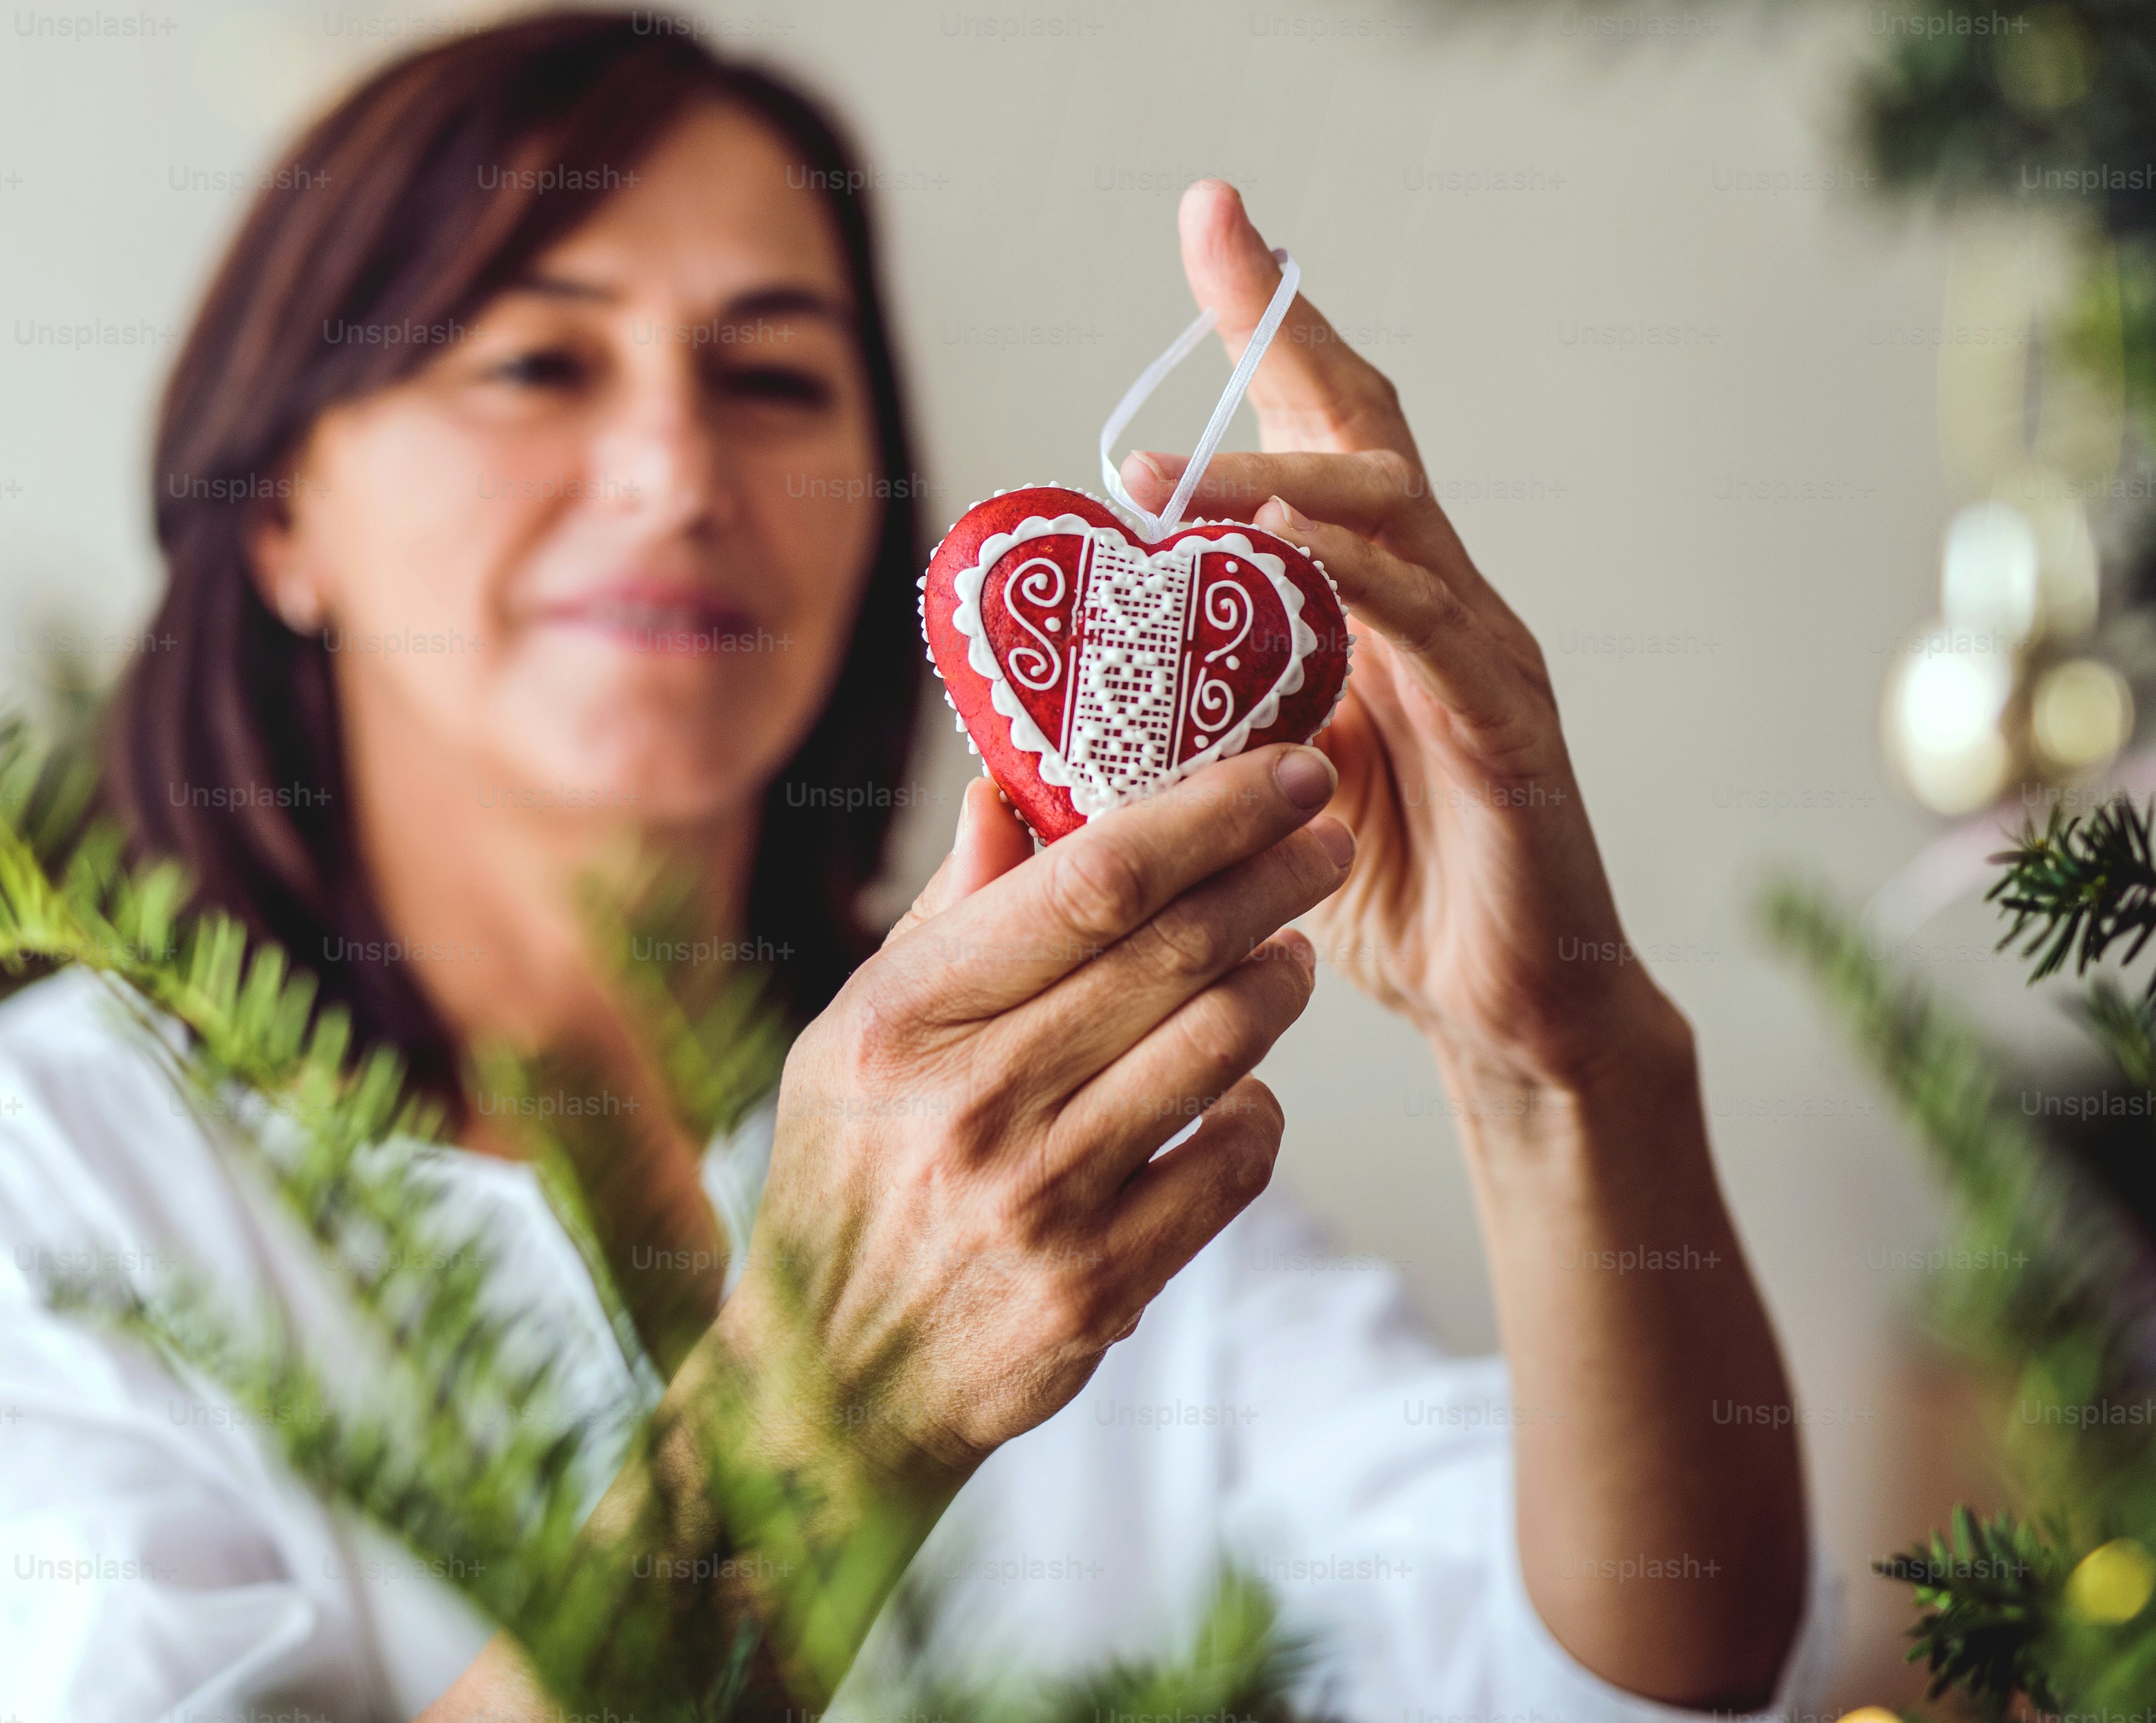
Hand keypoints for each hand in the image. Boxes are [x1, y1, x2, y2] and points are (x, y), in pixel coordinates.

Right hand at [727, 748, 1350, 1490]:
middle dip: (1273, 876)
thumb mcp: (855, 1036)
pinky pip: (1233, 1166)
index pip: (1088, 882)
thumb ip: (946, 917)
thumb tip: (1008, 788)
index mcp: (904, 1020)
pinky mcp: (1099, 1287)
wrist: (831, 1385)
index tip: (1278, 769)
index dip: (1204, 814)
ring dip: (1279, 982)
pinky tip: (1245, 1091)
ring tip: (1291, 953)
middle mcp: (972, 1103)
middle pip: (1173, 951)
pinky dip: (1259, 1112)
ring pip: (1220, 1048)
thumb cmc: (850, 1179)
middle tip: (1324, 835)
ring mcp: (1040, 1200)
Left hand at [1122, 181, 1670, 1096]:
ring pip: (1389, 517)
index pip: (1317, 430)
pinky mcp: (1506, 727)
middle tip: (1215, 245)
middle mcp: (1435, 599)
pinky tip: (1284, 569)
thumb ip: (1189, 709)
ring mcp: (1479, 653)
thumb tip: (1062, 674)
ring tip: (1165, 480)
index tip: (1214, 213)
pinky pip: (1430, 632)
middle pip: (1363, 429)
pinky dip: (1354, 591)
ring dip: (1275, 485)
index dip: (1270, 322)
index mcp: (1372, 599)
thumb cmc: (1378, 885)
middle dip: (1286, 333)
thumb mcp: (1251, 778)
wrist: (1505, 1007)